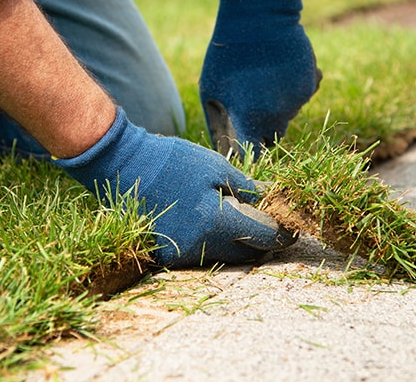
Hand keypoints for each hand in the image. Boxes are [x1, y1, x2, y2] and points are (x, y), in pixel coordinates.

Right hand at [54, 108, 295, 267]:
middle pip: (245, 253)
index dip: (282, 231)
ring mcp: (180, 254)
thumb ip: (246, 188)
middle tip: (268, 219)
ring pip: (223, 254)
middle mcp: (199, 246)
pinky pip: (200, 253)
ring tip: (239, 215)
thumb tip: (270, 198)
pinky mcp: (166, 254)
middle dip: (261, 239)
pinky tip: (210, 219)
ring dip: (237, 240)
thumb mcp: (215, 166)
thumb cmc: (172, 160)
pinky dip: (212, 240)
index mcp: (215, 223)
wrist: (123, 164)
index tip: (292, 223)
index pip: (264, 237)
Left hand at [200, 0, 321, 158]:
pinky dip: (292, 89)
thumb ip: (218, 123)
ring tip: (261, 80)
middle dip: (262, 129)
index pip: (254, 156)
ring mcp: (298, 98)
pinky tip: (279, 71)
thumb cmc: (226, 53)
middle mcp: (279, 114)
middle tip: (249, 105)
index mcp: (251, 118)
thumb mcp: (211, 89)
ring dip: (277, 107)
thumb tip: (224, 149)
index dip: (248, 153)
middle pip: (274, 137)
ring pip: (289, 115)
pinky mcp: (311, 82)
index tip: (242, 143)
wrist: (259, 15)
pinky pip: (302, 96)